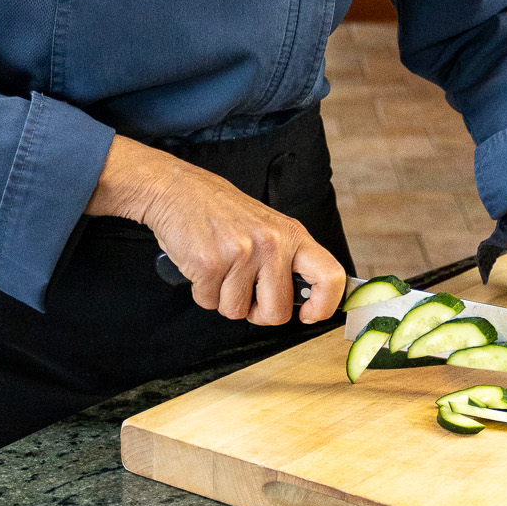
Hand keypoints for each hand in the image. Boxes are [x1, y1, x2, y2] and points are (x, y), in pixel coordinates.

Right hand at [86, 136, 346, 325]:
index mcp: (292, 235)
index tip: (309, 315)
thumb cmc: (221, 212)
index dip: (324, 306)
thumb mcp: (267, 227)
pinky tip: (200, 265)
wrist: (177, 190)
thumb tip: (305, 303)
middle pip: (277, 313)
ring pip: (237, 311)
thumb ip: (287, 260)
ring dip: (223, 299)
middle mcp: (272, 244)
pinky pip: (209, 302)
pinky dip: (202, 291)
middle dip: (257, 312)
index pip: (330, 277)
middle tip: (244, 292)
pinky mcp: (210, 264)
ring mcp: (241, 254)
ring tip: (218, 267)